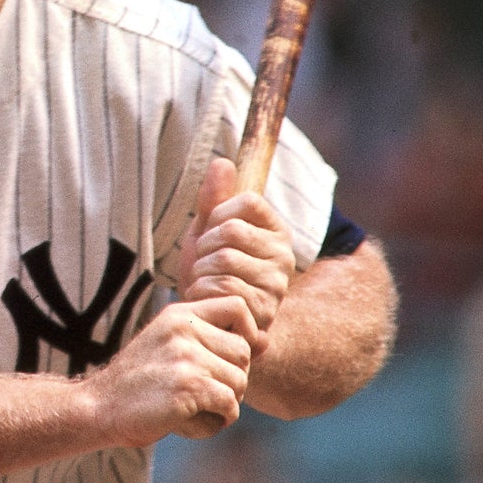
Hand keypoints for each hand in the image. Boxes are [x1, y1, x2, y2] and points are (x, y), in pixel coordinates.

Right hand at [92, 294, 252, 447]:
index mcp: (179, 314)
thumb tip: (266, 342)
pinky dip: (216, 421)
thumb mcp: (171, 348)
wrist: (97, 408)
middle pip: (243, 352)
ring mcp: (186, 357)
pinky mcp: (188, 388)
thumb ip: (214, 342)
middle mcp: (184, 330)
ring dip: (224, 403)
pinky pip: (229, 406)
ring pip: (239, 382)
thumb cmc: (137, 383)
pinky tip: (190, 421)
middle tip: (204, 394)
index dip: (246, 331)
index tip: (229, 357)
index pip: (237, 306)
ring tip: (194, 408)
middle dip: (233, 378)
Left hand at [178, 158, 295, 356]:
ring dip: (200, 273)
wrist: (209, 320)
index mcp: (275, 232)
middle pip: (230, 232)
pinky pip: (222, 291)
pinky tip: (204, 301)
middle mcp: (283, 258)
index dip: (217, 215)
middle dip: (203, 248)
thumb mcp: (205, 232)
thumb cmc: (208, 272)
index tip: (211, 234)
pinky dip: (201, 294)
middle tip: (202, 265)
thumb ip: (212, 199)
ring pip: (224, 261)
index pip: (247, 202)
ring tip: (203, 283)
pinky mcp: (262, 314)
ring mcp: (275, 287)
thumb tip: (222, 162)